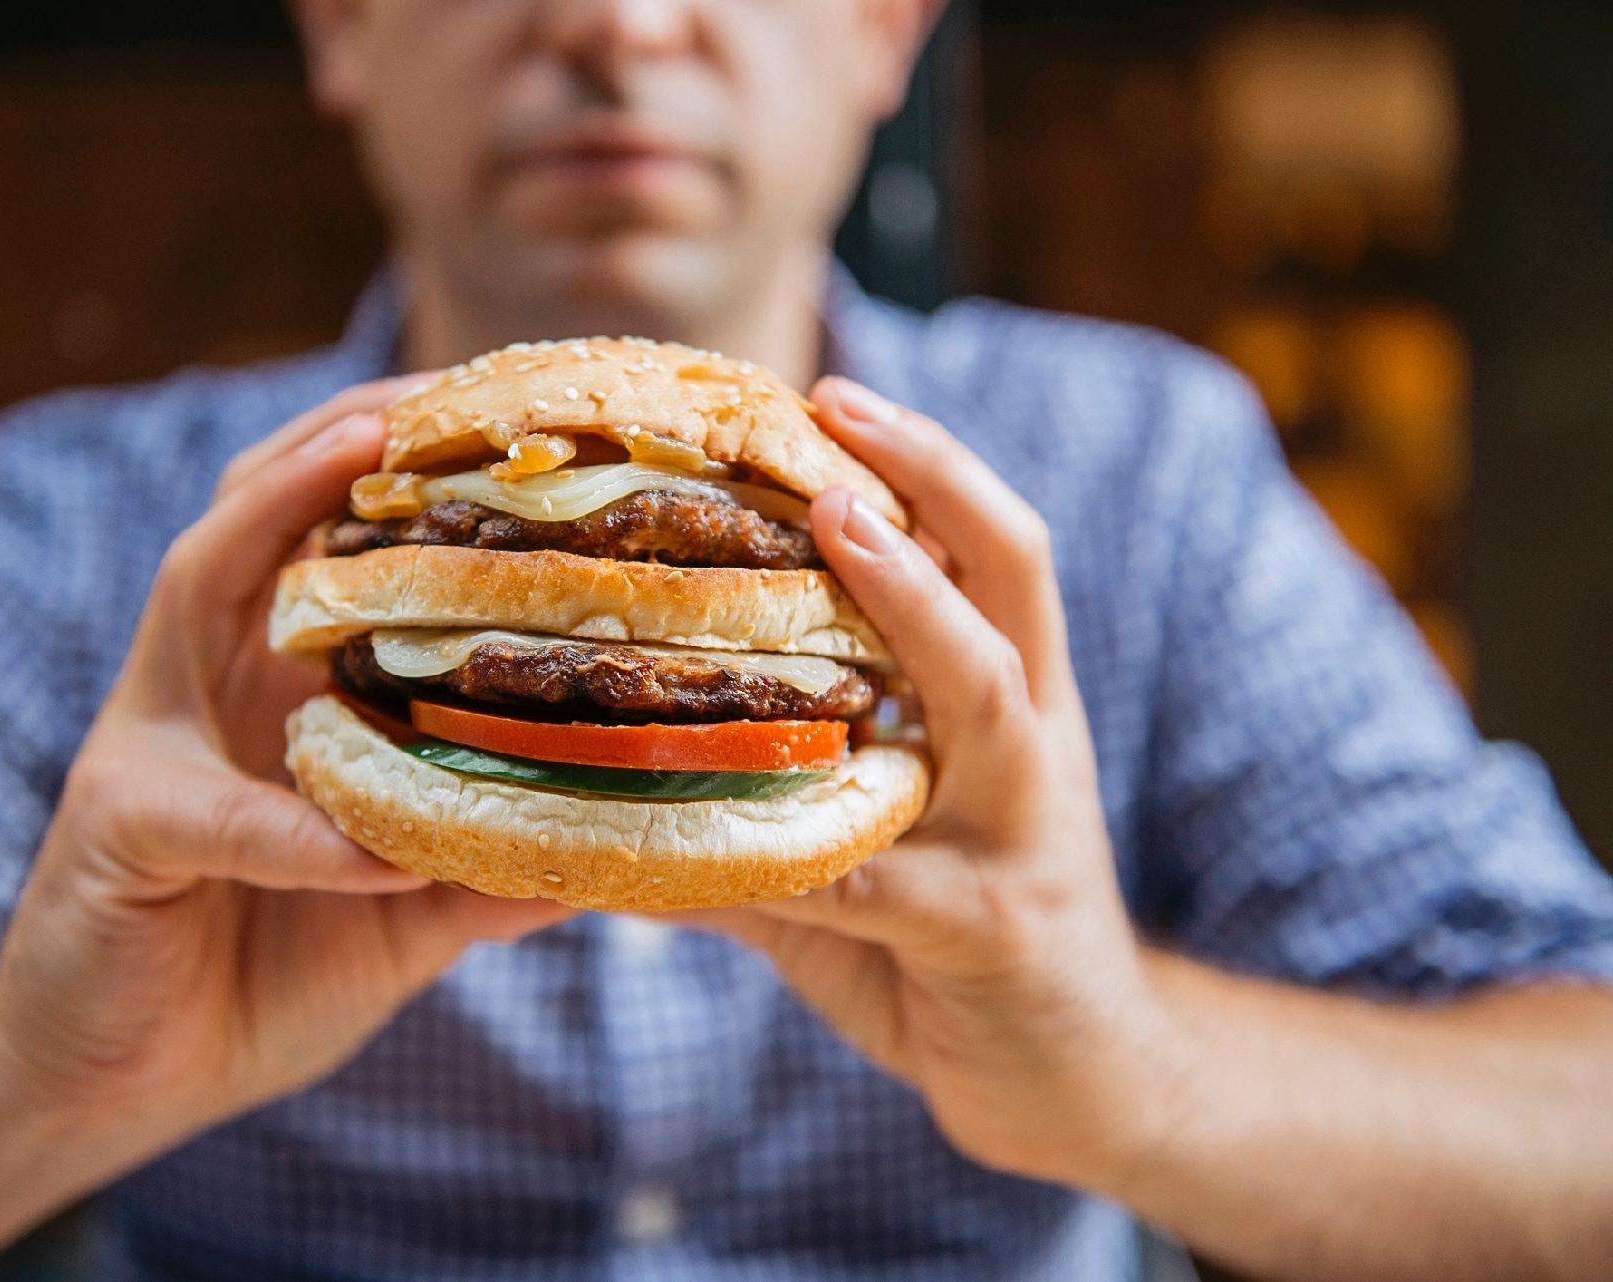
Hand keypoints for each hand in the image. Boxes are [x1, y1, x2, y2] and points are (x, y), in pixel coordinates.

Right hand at [0, 375, 573, 1134]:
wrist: (108, 1081)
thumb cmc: (253, 977)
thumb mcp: (397, 918)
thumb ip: (481, 865)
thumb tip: (618, 845)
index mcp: (280, 685)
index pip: (341, 539)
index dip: (420, 471)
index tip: (525, 416)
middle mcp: (210, 679)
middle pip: (265, 504)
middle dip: (353, 435)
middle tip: (457, 384)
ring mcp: (150, 736)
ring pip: (201, 578)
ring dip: (283, 506)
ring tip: (371, 453)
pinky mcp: (115, 826)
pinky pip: (214, 814)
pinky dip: (291, 826)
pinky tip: (364, 841)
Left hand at [679, 378, 1171, 1187]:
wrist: (1093, 1088)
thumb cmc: (962, 957)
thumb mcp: (874, 861)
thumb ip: (775, 808)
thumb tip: (621, 776)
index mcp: (1012, 713)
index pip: (989, 556)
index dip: (925, 467)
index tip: (832, 396)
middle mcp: (1032, 750)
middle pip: (1013, 576)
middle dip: (934, 480)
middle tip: (833, 413)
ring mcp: (1024, 835)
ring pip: (989, 694)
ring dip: (918, 603)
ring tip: (843, 527)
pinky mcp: (997, 932)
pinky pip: (888, 880)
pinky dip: (798, 857)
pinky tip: (698, 853)